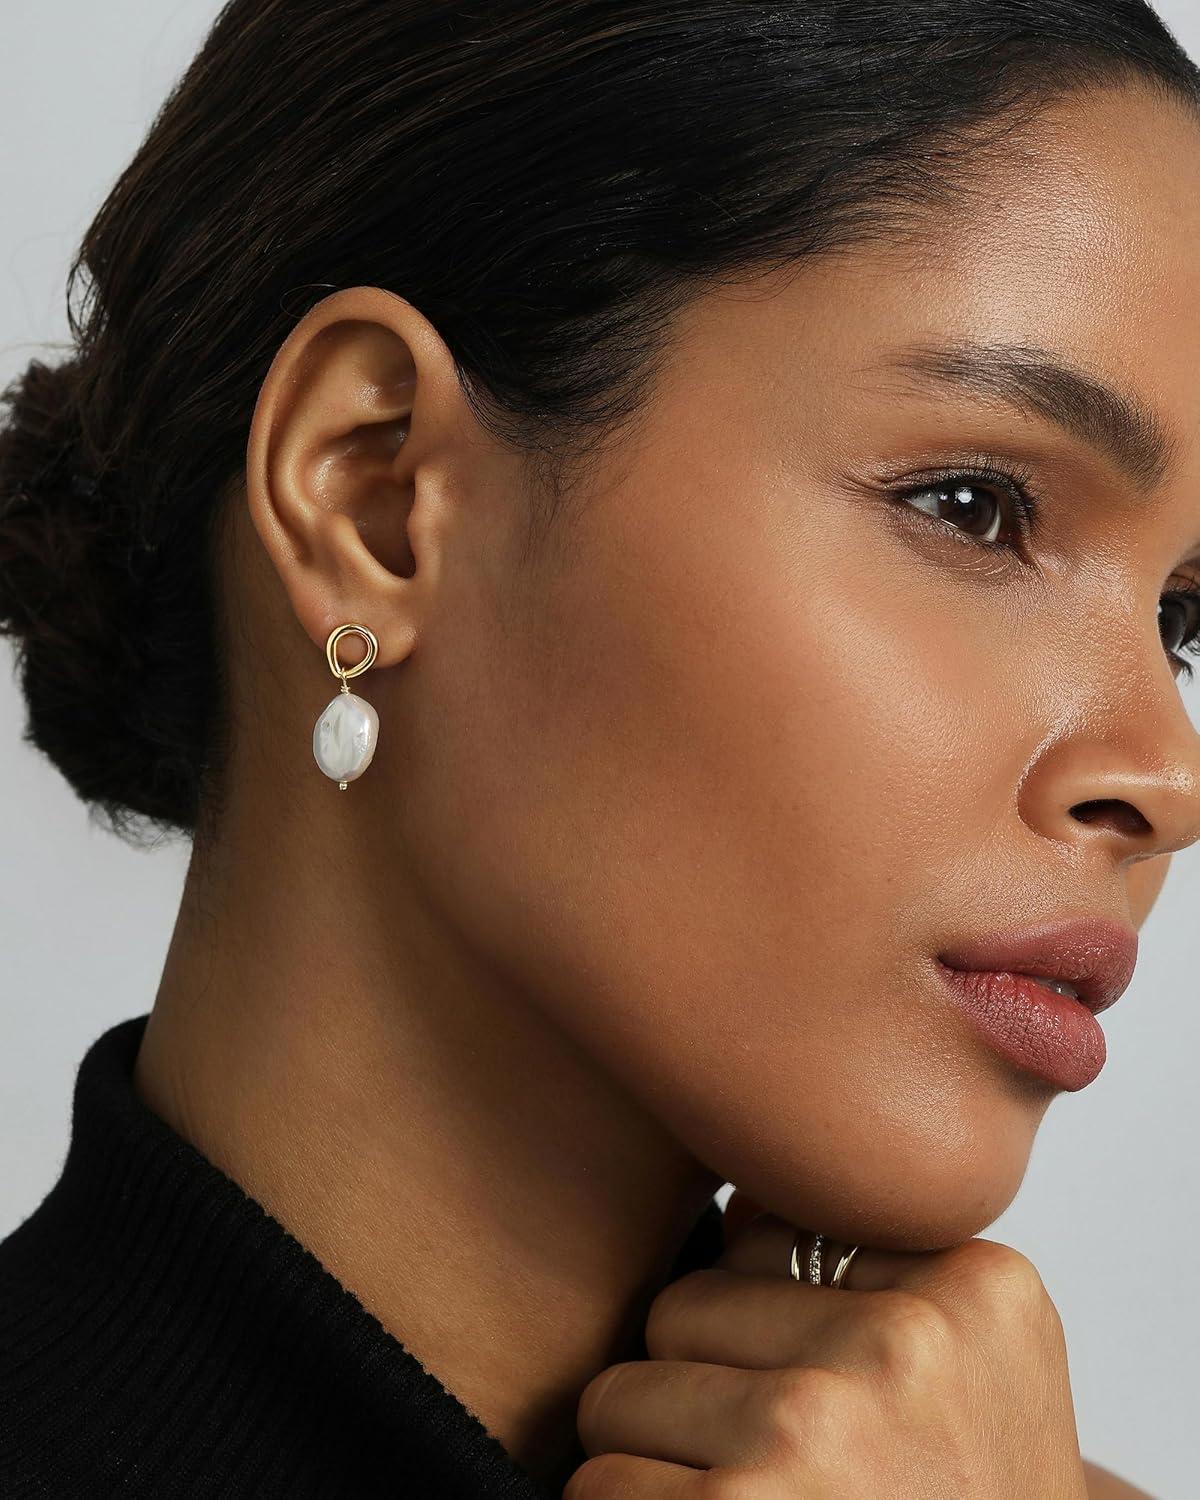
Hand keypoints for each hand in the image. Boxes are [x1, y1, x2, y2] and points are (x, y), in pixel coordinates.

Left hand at [565, 1191, 1088, 1497]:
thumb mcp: (980, 1372)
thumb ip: (869, 1271)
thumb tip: (736, 1197)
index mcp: (969, 1285)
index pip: (763, 1237)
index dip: (765, 1333)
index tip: (821, 1405)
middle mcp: (902, 1344)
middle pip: (684, 1306)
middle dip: (695, 1386)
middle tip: (764, 1467)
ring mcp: (818, 1425)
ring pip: (621, 1392)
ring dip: (650, 1458)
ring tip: (738, 1499)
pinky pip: (600, 1481)